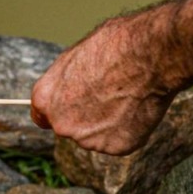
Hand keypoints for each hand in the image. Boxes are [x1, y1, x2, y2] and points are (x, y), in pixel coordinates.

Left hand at [31, 10, 182, 155]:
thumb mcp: (77, 54)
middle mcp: (61, 124)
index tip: (68, 112)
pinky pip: (121, 141)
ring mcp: (88, 139)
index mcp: (45, 98)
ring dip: (109, 123)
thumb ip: (66, 79)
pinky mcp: (115, 148)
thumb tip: (70, 84)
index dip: (57, 113)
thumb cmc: (116, 45)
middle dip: (87, 117)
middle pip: (71, 127)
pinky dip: (130, 130)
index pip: (41, 116)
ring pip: (97, 135)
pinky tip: (138, 108)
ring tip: (127, 98)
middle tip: (110, 96)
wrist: (150, 55)